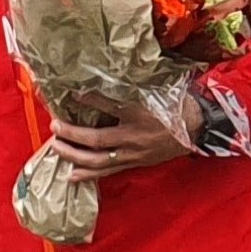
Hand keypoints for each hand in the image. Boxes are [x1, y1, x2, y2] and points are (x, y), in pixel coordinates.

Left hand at [48, 91, 202, 181]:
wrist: (195, 127)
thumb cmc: (172, 106)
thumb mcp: (153, 92)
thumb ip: (128, 89)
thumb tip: (103, 76)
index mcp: (139, 114)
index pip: (111, 106)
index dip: (91, 100)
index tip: (74, 94)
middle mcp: (133, 136)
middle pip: (97, 138)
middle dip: (73, 134)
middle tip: (55, 127)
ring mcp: (133, 153)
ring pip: (98, 160)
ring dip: (74, 155)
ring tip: (55, 148)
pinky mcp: (134, 163)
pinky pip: (109, 171)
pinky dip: (89, 174)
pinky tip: (71, 175)